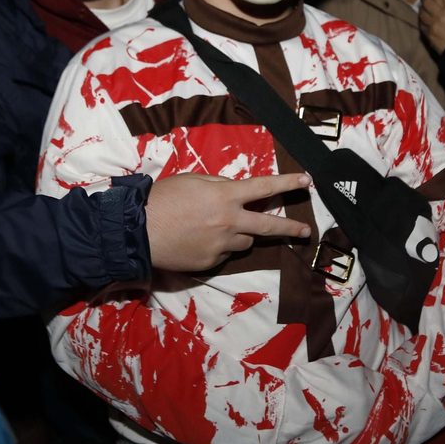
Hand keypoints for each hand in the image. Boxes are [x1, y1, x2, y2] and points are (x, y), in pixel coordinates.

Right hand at [146, 173, 312, 271]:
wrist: (138, 231)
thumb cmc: (162, 199)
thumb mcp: (192, 181)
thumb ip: (219, 185)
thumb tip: (236, 191)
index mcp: (225, 196)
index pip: (265, 187)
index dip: (288, 183)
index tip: (306, 181)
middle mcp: (229, 222)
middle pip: (270, 226)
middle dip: (291, 228)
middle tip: (305, 231)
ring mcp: (221, 245)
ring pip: (245, 242)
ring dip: (241, 234)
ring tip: (216, 228)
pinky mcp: (211, 262)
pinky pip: (224, 253)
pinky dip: (218, 246)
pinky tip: (198, 240)